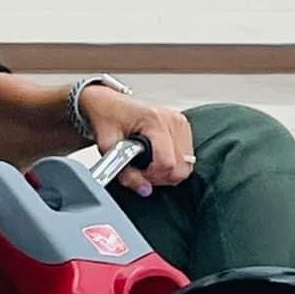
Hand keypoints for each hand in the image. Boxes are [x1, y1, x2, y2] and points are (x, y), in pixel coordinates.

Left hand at [77, 88, 194, 194]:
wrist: (109, 103)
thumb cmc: (108, 117)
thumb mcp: (107, 146)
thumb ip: (126, 172)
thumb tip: (144, 189)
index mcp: (154, 121)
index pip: (167, 163)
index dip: (152, 176)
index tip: (137, 174)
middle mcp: (172, 120)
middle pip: (182, 167)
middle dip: (161, 177)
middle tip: (142, 172)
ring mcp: (180, 122)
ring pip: (187, 165)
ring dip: (167, 171)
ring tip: (148, 165)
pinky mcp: (183, 126)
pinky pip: (186, 157)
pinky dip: (173, 164)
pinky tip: (156, 158)